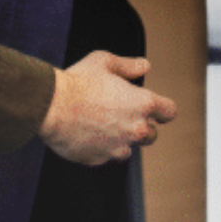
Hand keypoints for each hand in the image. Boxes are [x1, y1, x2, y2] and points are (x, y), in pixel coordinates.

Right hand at [38, 51, 177, 165]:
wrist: (51, 106)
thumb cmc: (77, 83)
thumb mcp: (104, 61)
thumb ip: (129, 66)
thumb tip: (144, 66)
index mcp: (142, 103)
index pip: (169, 112)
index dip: (163, 109)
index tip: (156, 108)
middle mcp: (135, 129)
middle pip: (152, 134)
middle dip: (141, 124)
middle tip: (121, 113)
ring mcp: (118, 147)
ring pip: (130, 148)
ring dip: (122, 138)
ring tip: (101, 123)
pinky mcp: (101, 159)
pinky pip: (107, 155)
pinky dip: (102, 147)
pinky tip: (88, 132)